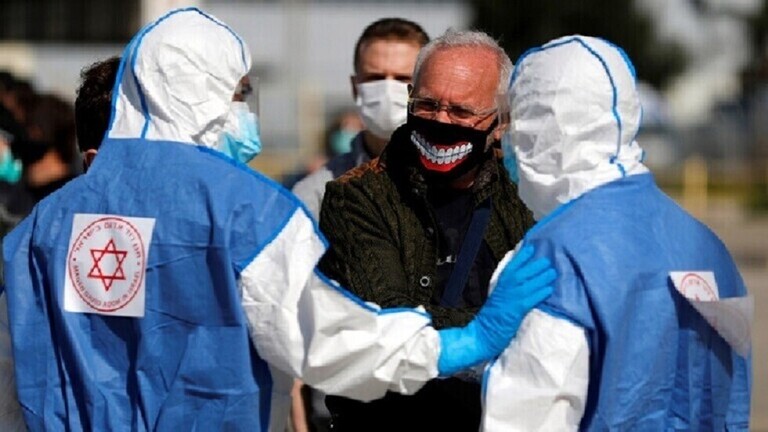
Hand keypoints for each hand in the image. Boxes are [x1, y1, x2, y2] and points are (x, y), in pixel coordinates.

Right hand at [437, 244, 555, 374]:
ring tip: (553, 272)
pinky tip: (549, 289)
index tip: (533, 247)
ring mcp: (510, 298)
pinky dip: (540, 293)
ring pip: (529, 282)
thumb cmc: (493, 317)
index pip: (512, 265)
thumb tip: (525, 277)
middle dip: (536, 264)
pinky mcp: (515, 310)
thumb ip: (510, 287)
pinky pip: (530, 298)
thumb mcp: (499, 297)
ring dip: (542, 277)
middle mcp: (505, 288)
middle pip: (523, 271)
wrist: (482, 335)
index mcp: (500, 283)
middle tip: (549, 261)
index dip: (523, 255)